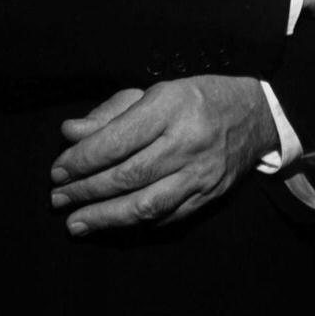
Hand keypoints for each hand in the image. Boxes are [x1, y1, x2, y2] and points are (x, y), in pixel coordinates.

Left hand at [49, 75, 276, 234]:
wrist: (256, 116)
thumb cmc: (199, 99)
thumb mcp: (157, 92)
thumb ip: (112, 113)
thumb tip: (70, 134)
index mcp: (172, 106)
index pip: (118, 140)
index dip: (82, 160)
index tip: (58, 170)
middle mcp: (188, 141)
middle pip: (128, 175)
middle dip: (86, 190)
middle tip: (57, 198)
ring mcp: (201, 172)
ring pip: (145, 204)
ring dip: (104, 217)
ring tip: (75, 223)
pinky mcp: (209, 195)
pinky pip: (165, 217)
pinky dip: (135, 223)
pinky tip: (112, 223)